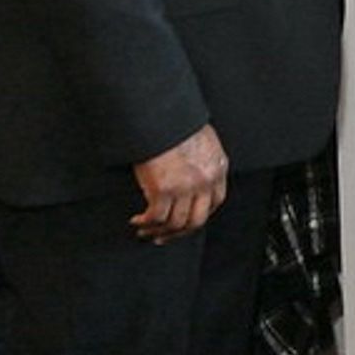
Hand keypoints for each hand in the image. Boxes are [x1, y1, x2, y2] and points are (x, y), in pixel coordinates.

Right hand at [131, 123, 228, 243]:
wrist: (162, 117)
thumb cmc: (177, 124)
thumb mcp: (203, 141)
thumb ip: (202, 161)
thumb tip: (193, 176)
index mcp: (217, 168)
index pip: (216, 202)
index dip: (201, 215)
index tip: (188, 222)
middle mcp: (205, 181)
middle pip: (197, 220)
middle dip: (179, 233)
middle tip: (165, 236)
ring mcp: (185, 188)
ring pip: (176, 223)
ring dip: (159, 231)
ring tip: (146, 230)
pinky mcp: (163, 190)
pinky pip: (156, 217)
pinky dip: (146, 223)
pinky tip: (138, 221)